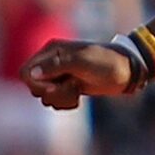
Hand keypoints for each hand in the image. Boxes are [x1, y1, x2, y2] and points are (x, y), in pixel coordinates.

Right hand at [21, 39, 140, 109]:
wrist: (128, 71)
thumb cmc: (107, 63)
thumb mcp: (82, 62)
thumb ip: (56, 67)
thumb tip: (31, 74)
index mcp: (52, 51)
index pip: (26, 72)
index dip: (37, 84)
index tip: (55, 86)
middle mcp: (52, 62)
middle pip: (33, 86)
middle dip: (50, 93)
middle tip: (70, 89)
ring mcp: (59, 75)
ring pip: (44, 96)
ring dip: (59, 99)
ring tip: (76, 92)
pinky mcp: (67, 87)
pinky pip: (55, 101)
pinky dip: (64, 103)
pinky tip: (78, 98)